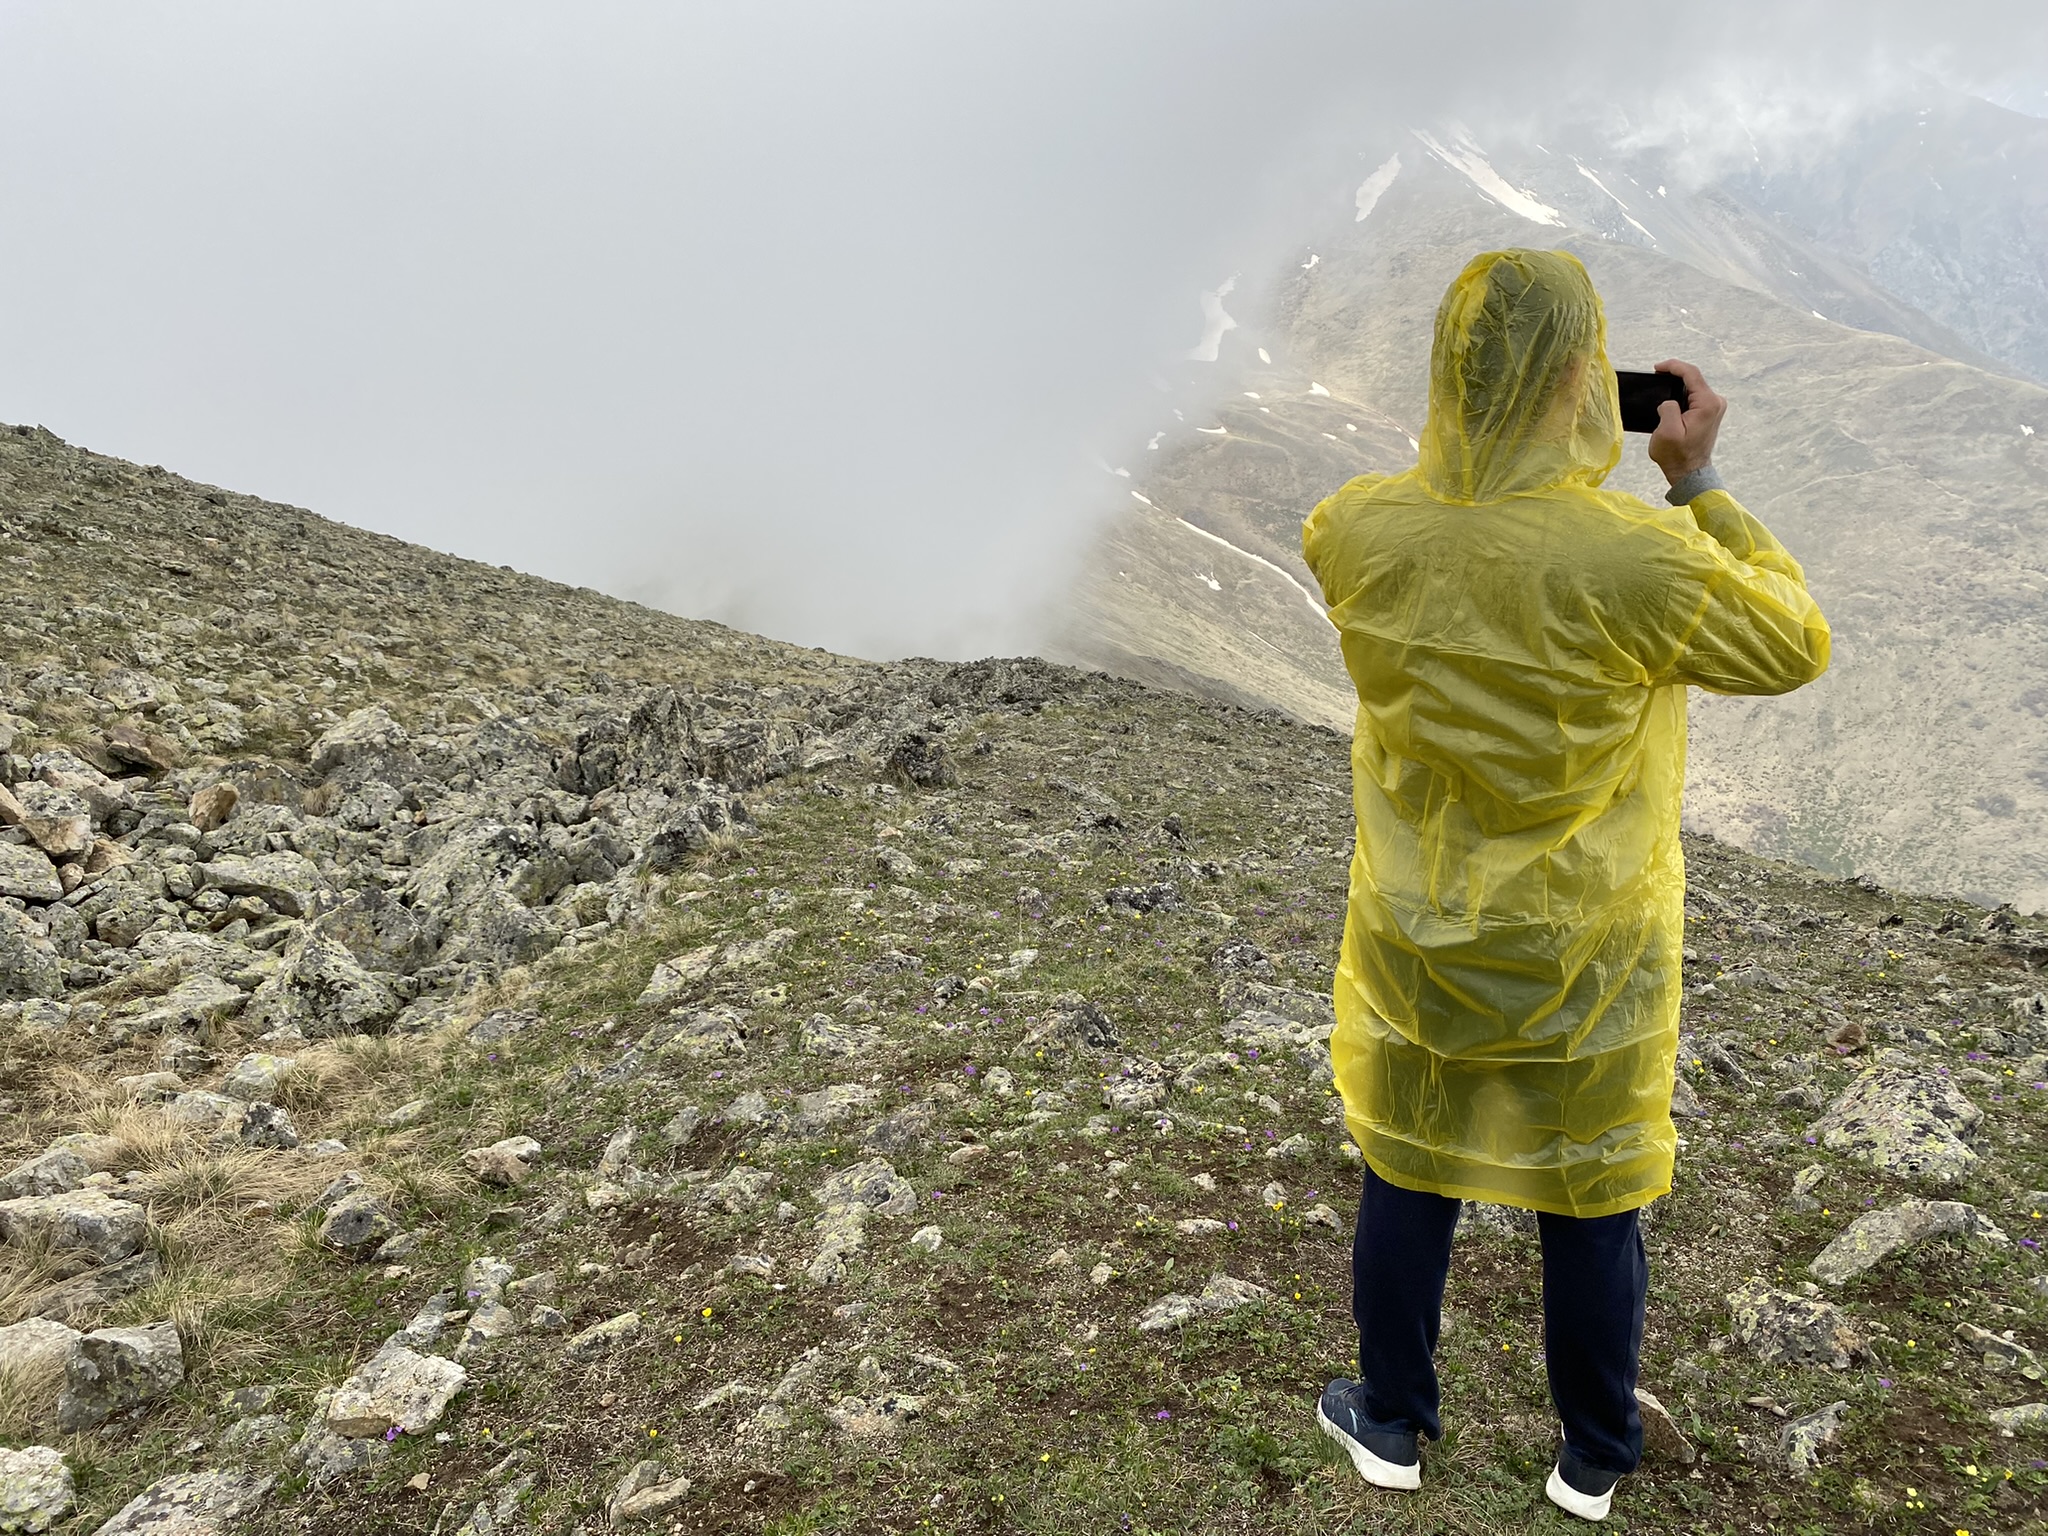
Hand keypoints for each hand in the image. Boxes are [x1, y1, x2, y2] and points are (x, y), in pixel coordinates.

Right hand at [1646, 359, 1725, 485]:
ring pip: (1694, 386)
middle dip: (1674, 375)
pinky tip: (1670, 398)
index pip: (1692, 373)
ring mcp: (1715, 407)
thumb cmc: (1677, 456)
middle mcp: (1716, 402)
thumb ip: (1668, 408)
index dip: (1673, 366)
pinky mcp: (1710, 413)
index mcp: (1707, 403)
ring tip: (1660, 386)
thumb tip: (1668, 402)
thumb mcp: (1667, 432)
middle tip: (1655, 376)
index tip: (1656, 368)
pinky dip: (1681, 393)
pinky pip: (1695, 395)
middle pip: (1694, 378)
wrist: (1689, 473)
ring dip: (1677, 385)